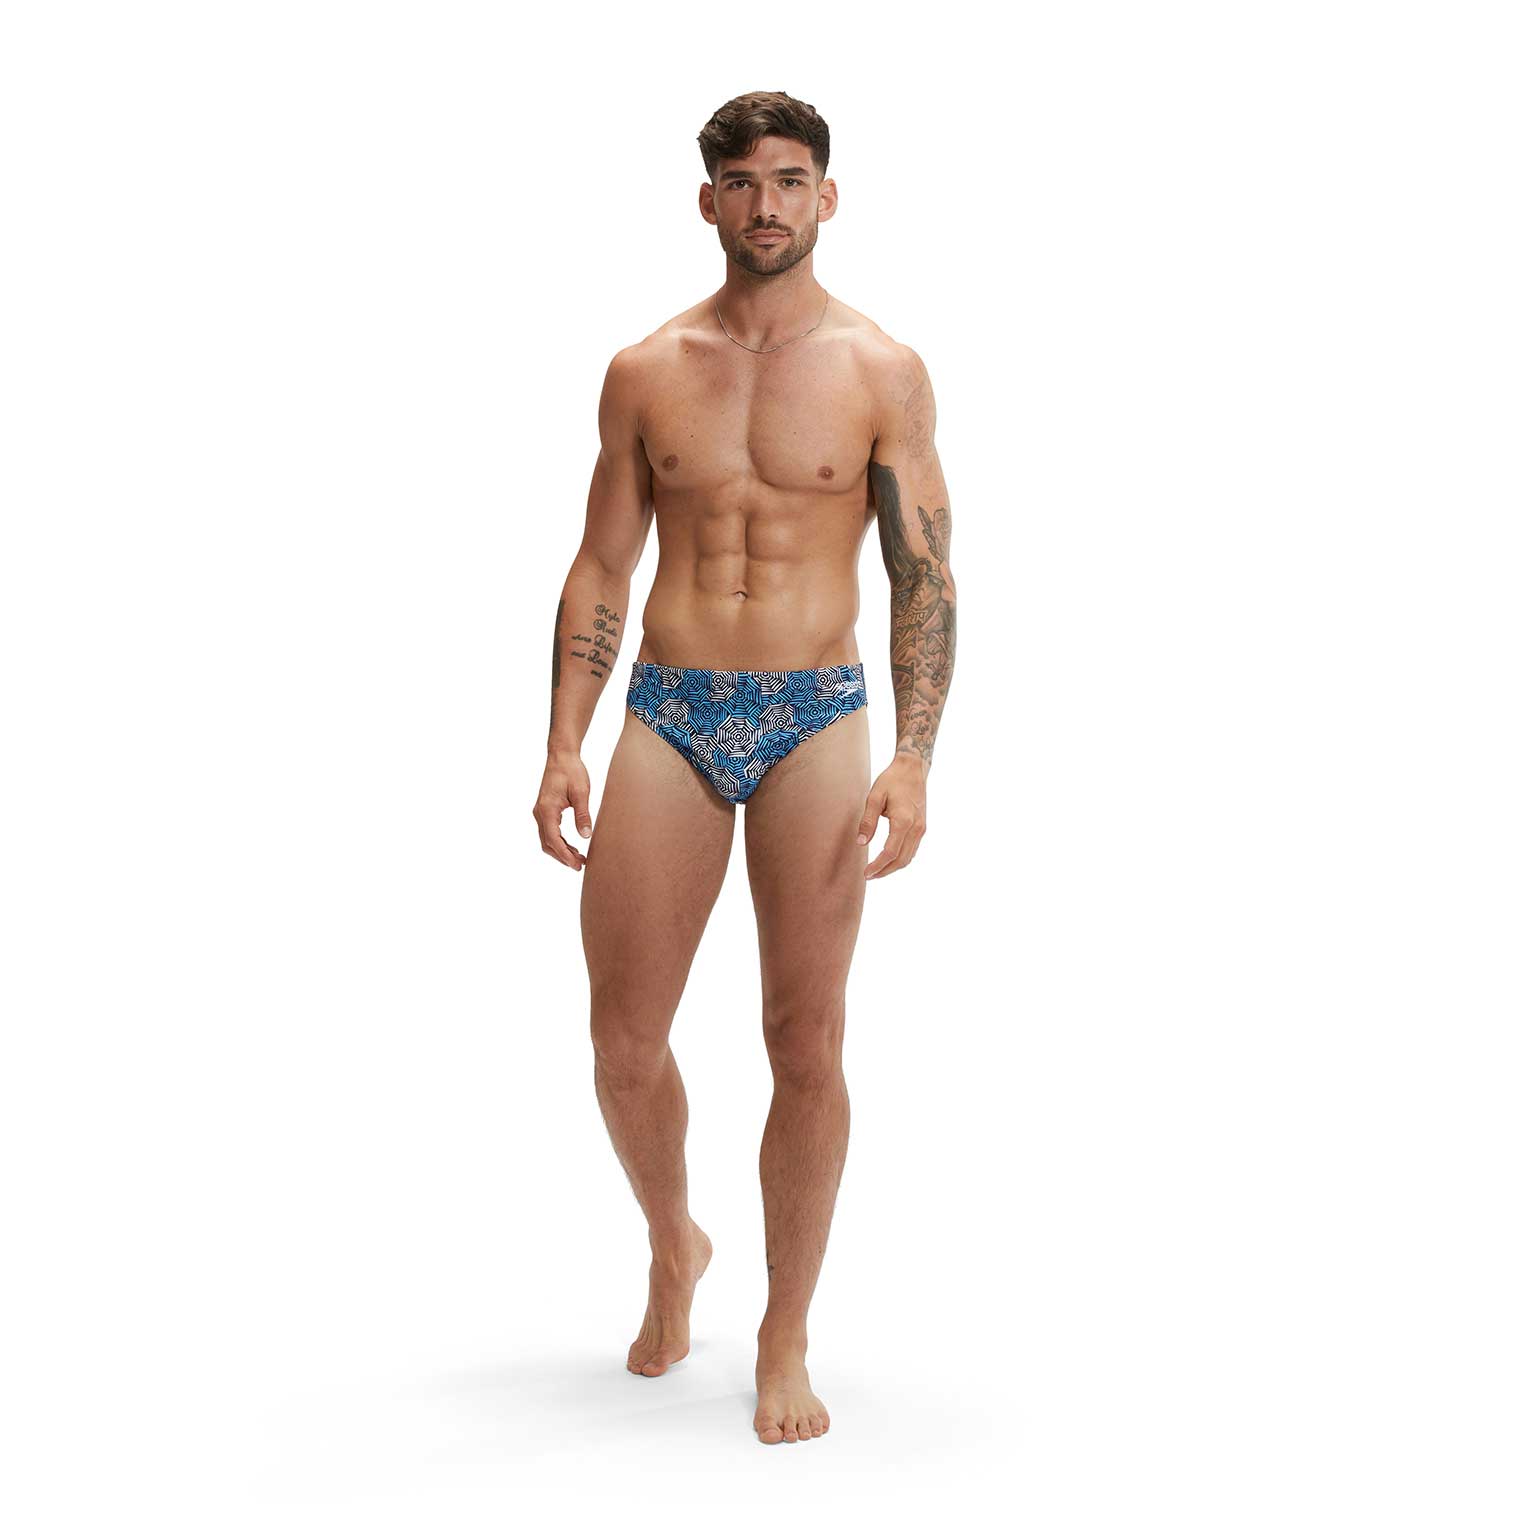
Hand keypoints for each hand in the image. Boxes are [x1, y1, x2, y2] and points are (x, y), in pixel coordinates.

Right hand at [533, 749, 593, 870]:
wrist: (561, 755)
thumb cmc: (572, 771)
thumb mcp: (581, 792)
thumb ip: (583, 815)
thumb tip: (586, 836)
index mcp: (547, 809)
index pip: (553, 839)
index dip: (564, 855)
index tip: (576, 865)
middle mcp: (540, 813)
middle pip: (547, 843)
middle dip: (563, 857)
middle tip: (581, 866)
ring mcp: (540, 812)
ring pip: (547, 839)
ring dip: (561, 851)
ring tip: (579, 859)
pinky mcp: (545, 810)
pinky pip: (549, 832)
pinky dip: (559, 842)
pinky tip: (573, 847)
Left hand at [856, 754, 928, 878]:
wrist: (913, 769)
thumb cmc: (891, 781)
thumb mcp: (874, 797)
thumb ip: (868, 821)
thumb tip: (861, 843)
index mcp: (903, 821)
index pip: (890, 852)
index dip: (878, 866)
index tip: (866, 873)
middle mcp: (916, 828)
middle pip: (902, 860)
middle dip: (885, 871)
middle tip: (869, 876)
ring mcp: (921, 828)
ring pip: (909, 857)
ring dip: (893, 867)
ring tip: (877, 871)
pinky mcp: (922, 827)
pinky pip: (913, 849)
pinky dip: (901, 859)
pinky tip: (890, 860)